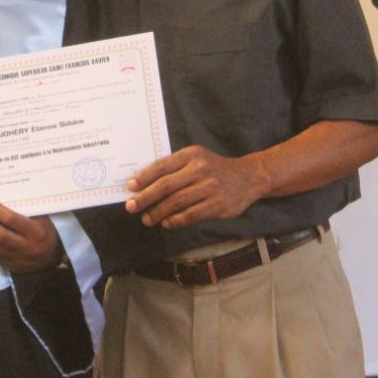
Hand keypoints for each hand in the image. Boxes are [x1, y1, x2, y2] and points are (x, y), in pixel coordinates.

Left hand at [0, 200, 60, 273]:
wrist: (51, 258)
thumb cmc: (45, 232)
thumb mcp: (42, 219)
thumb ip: (26, 211)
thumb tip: (4, 196)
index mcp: (37, 233)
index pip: (16, 222)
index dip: (1, 212)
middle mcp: (27, 247)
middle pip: (2, 237)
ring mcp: (17, 258)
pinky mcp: (9, 265)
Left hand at [125, 145, 269, 228]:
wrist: (248, 177)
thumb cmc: (214, 168)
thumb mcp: (196, 158)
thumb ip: (174, 167)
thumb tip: (144, 183)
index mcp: (191, 155)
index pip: (162, 166)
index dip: (144, 177)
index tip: (130, 187)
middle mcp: (200, 169)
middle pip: (166, 185)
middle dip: (145, 197)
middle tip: (131, 206)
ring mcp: (210, 187)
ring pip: (177, 202)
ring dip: (158, 212)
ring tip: (146, 219)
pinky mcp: (218, 204)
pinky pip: (192, 214)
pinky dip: (176, 220)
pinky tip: (166, 223)